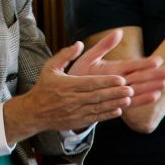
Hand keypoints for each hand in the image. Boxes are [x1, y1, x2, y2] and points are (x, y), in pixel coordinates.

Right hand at [3, 31, 164, 142]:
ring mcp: (75, 111)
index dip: (106, 81)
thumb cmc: (44, 87)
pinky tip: (118, 110)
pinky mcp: (76, 121)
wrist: (33, 112)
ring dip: (114, 103)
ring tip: (128, 99)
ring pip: (98, 107)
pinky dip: (107, 115)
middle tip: (131, 88)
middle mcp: (72, 99)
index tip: (121, 78)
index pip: (90, 83)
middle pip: (97, 95)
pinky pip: (95, 118)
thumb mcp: (50, 67)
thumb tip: (79, 43)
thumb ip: (65, 55)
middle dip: (115, 92)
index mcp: (67, 85)